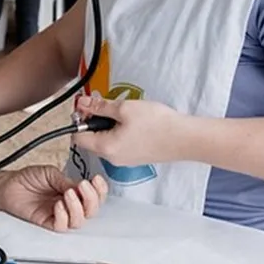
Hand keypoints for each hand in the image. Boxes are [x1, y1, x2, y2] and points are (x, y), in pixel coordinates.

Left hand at [0, 165, 106, 231]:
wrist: (8, 186)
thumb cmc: (28, 178)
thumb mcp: (50, 173)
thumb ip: (65, 181)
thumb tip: (80, 187)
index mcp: (73, 192)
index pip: (94, 196)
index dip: (100, 190)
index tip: (96, 179)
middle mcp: (69, 205)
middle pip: (91, 211)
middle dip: (92, 200)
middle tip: (83, 186)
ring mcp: (59, 215)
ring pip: (79, 221)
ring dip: (77, 208)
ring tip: (67, 194)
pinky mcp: (47, 222)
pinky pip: (61, 226)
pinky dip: (63, 216)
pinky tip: (58, 205)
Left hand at [70, 94, 188, 166]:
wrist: (185, 138)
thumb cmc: (157, 124)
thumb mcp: (124, 108)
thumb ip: (99, 106)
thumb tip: (81, 103)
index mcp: (105, 148)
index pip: (77, 137)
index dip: (79, 119)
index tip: (88, 105)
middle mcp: (112, 158)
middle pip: (91, 139)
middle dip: (94, 120)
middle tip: (106, 105)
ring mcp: (124, 160)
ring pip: (105, 140)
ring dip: (108, 124)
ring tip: (123, 112)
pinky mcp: (135, 157)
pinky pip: (118, 143)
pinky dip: (119, 131)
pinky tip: (133, 121)